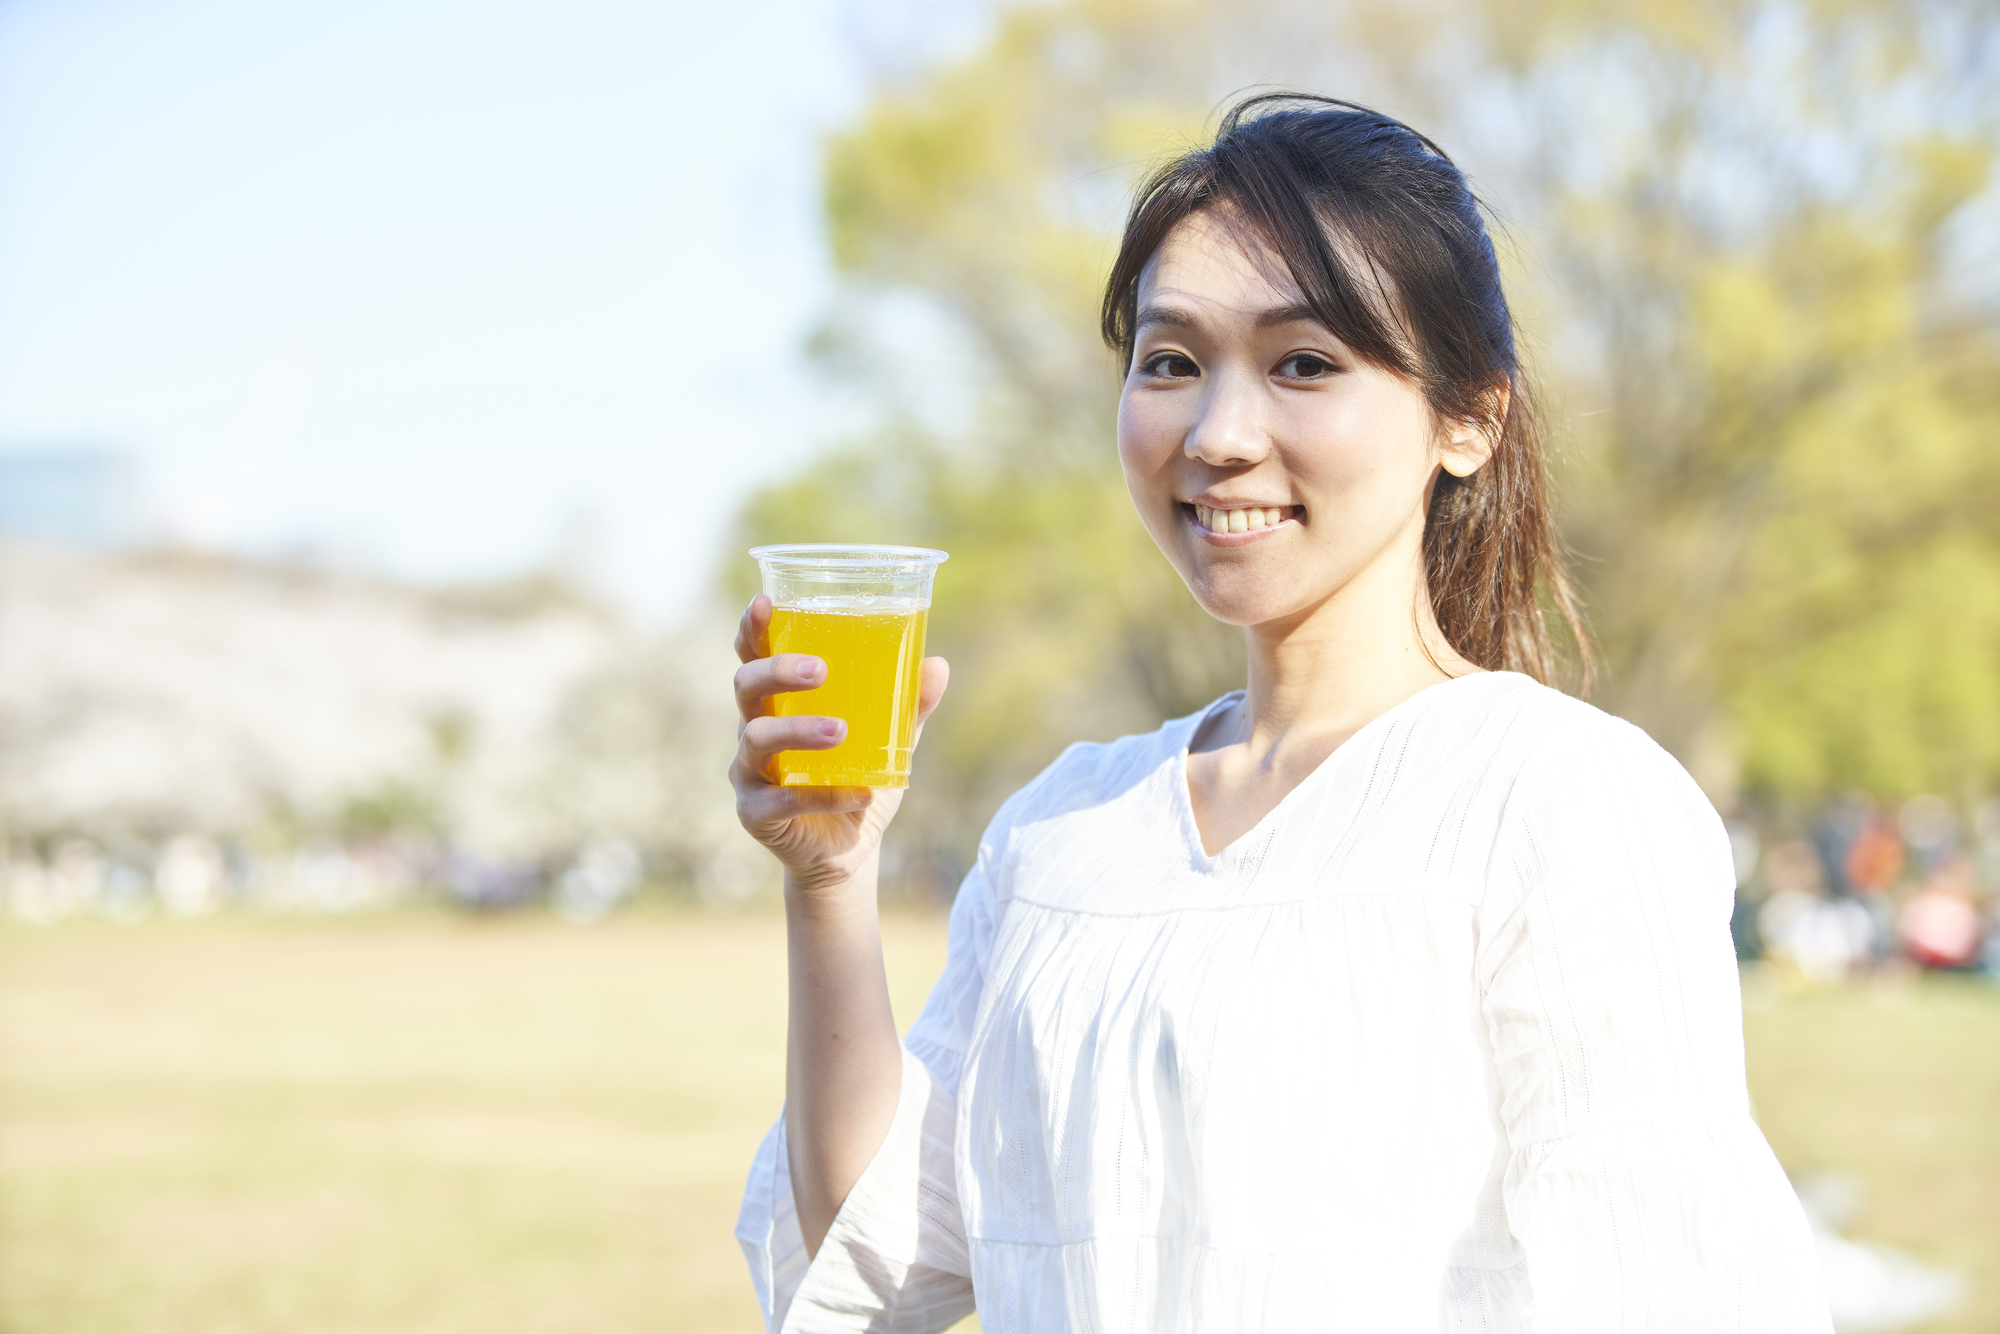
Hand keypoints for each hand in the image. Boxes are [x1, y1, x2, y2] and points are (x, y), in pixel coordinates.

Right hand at [729, 594, 948, 898]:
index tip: (765, 603)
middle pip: (746, 687)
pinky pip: (780, 800)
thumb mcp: (890, 740)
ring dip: (799, 731)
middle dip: (778, 672)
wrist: (848, 851)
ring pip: (757, 741)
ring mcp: (748, 773)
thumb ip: (909, 705)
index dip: (752, 628)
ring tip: (842, 732)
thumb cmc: (856, 778)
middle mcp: (753, 730)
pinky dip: (823, 795)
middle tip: (821, 671)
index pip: (753, 655)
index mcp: (777, 702)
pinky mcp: (755, 814)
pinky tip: (860, 793)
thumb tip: (937, 665)